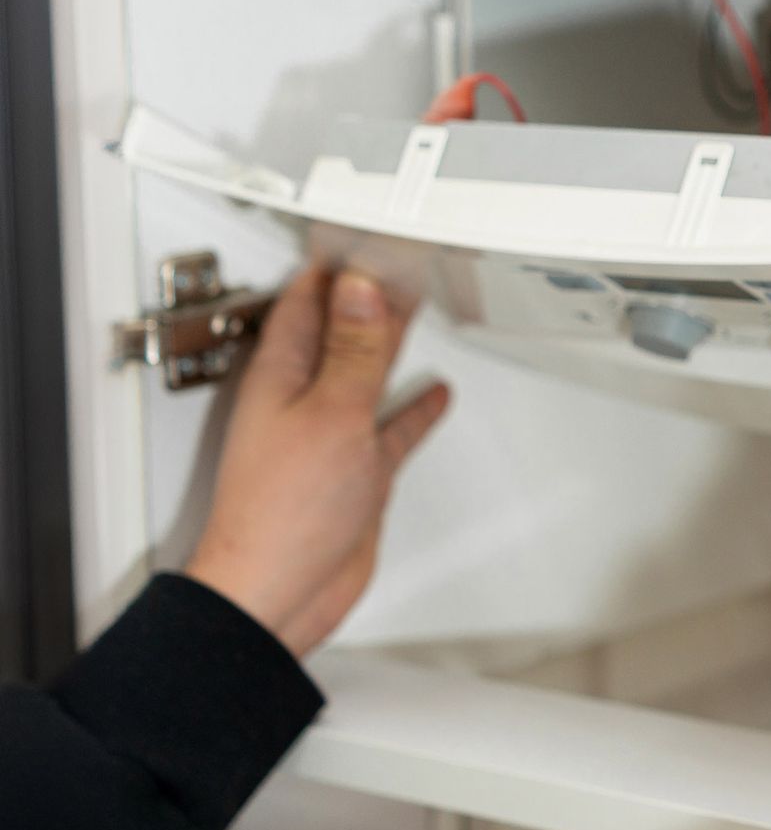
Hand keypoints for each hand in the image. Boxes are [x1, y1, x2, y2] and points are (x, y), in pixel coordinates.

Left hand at [186, 266, 450, 656]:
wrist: (279, 592)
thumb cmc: (282, 514)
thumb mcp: (332, 414)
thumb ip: (354, 352)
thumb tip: (361, 289)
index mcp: (282, 377)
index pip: (310, 303)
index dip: (338, 267)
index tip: (368, 236)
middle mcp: (303, 401)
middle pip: (341, 331)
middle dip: (368, 294)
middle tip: (398, 259)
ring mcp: (330, 436)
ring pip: (367, 373)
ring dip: (389, 342)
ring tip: (415, 309)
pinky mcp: (356, 472)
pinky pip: (391, 428)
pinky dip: (413, 409)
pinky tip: (431, 395)